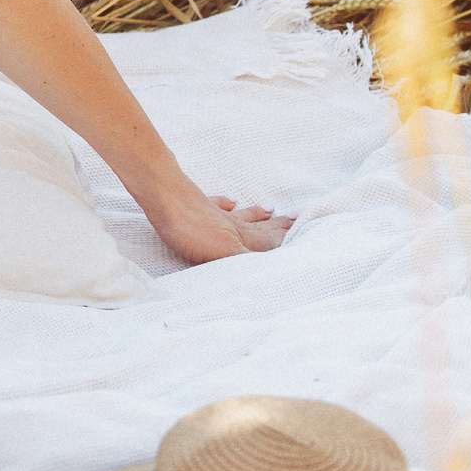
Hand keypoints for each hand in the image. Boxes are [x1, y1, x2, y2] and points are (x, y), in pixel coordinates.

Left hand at [149, 190, 294, 262]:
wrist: (165, 197)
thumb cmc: (191, 230)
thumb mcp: (222, 253)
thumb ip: (246, 261)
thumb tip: (271, 273)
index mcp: (239, 238)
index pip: (268, 242)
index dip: (285, 240)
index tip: (305, 234)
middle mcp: (231, 225)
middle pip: (259, 227)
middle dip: (278, 226)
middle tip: (297, 218)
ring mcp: (214, 213)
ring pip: (241, 214)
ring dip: (256, 214)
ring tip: (270, 209)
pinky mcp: (196, 204)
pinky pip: (215, 203)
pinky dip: (225, 202)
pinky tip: (230, 199)